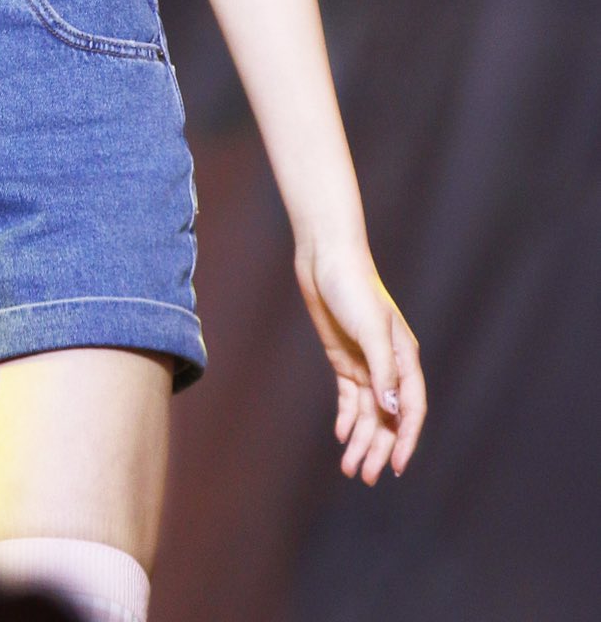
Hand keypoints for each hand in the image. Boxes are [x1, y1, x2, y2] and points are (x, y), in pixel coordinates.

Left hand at [293, 236, 425, 481]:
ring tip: (351, 468)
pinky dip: (347, 418)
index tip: (397, 468)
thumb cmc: (354, 288)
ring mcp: (366, 363)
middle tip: (365, 477)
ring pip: (368, 412)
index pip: (411, 409)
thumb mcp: (371, 329)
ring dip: (361, 440)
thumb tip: (393, 410)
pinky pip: (350, 397)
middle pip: (388, 417)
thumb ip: (383, 371)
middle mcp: (388, 365)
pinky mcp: (344, 358)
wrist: (327, 259)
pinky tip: (342, 435)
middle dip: (379, 448)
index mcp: (404, 358)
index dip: (406, 439)